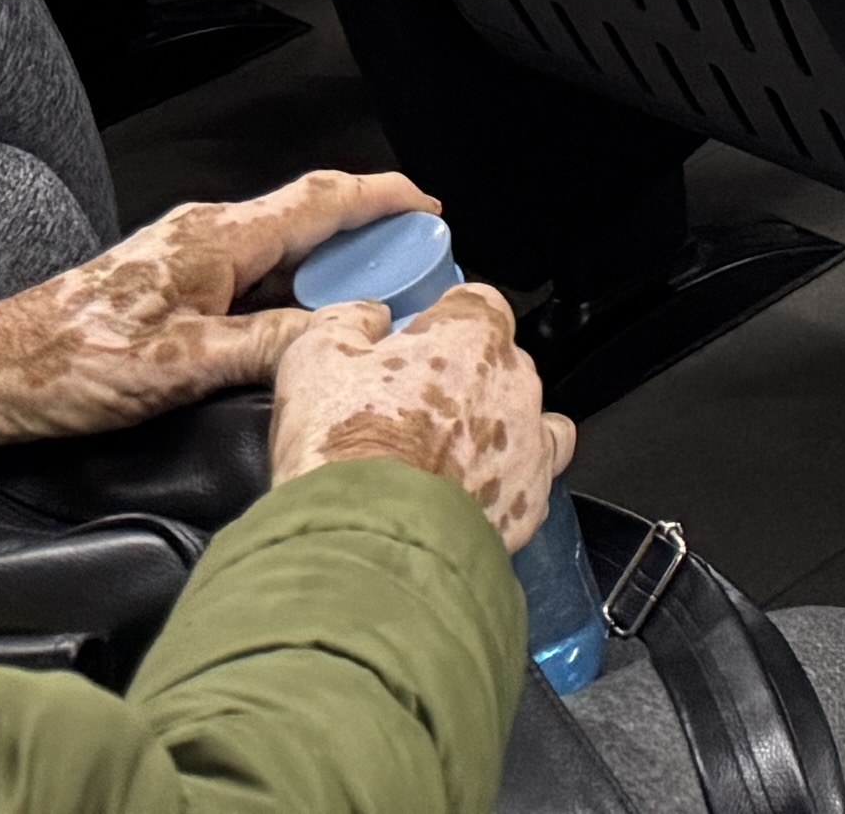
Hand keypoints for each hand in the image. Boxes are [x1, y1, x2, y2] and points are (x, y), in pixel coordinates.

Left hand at [0, 166, 432, 457]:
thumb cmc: (66, 366)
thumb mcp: (181, 365)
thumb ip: (271, 346)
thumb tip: (348, 329)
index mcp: (216, 238)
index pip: (321, 199)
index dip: (384, 198)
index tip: (432, 208)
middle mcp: (205, 236)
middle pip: (310, 221)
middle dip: (370, 240)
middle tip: (418, 274)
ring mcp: (187, 261)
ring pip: (282, 254)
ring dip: (331, 273)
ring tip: (373, 307)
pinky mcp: (170, 290)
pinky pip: (253, 280)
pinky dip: (292, 298)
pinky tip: (302, 335)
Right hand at [267, 279, 568, 553]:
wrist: (367, 540)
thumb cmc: (343, 447)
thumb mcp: (315, 358)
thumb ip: (348, 322)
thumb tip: (368, 317)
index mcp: (472, 334)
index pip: (475, 304)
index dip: (439, 324)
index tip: (412, 347)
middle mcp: (515, 381)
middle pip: (499, 363)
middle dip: (462, 380)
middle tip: (410, 413)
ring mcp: (529, 443)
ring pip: (527, 421)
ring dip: (494, 430)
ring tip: (448, 459)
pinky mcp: (528, 502)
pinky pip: (528, 484)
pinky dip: (502, 488)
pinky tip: (464, 501)